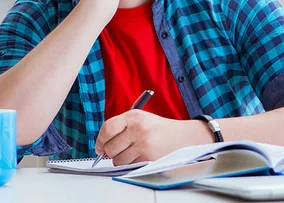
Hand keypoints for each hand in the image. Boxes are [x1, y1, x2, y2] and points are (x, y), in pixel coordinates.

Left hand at [95, 111, 210, 164]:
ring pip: (118, 160)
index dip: (99, 140)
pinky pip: (129, 166)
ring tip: (133, 152)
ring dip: (122, 160)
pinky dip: (132, 165)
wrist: (184, 137)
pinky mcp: (148, 158)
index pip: (107, 128)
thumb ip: (121, 127)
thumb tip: (101, 145)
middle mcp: (138, 129)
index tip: (99, 146)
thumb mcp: (141, 119)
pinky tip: (141, 157)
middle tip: (116, 151)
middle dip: (110, 152)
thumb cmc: (160, 129)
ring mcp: (143, 144)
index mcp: (134, 116)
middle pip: (110, 147)